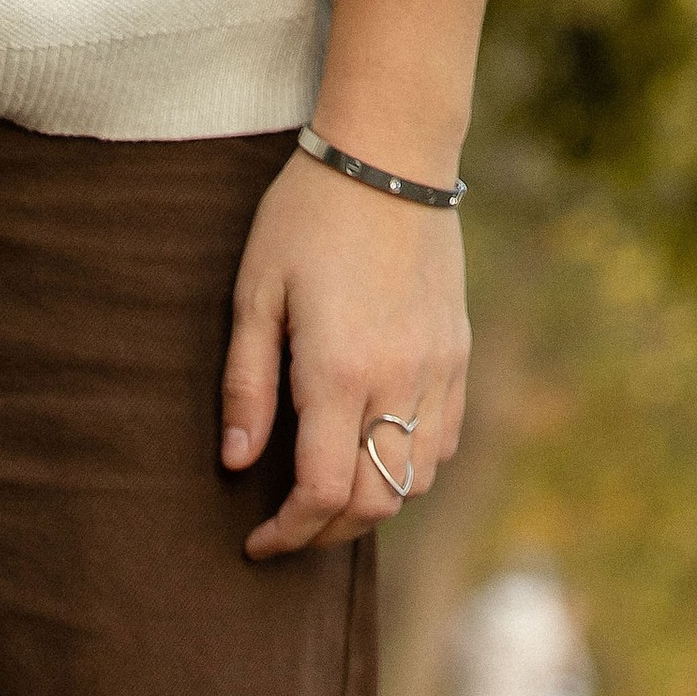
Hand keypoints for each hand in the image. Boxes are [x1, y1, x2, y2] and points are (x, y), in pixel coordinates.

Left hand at [223, 150, 469, 561]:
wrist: (390, 153)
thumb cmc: (307, 217)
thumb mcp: (256, 295)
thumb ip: (245, 386)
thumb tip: (238, 464)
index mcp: (341, 371)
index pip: (323, 492)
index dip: (288, 533)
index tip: (258, 542)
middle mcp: (399, 380)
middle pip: (375, 502)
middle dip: (327, 533)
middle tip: (289, 530)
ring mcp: (439, 369)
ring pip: (417, 481)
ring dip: (373, 502)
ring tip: (331, 495)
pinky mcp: (459, 353)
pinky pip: (445, 442)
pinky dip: (411, 467)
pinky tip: (375, 452)